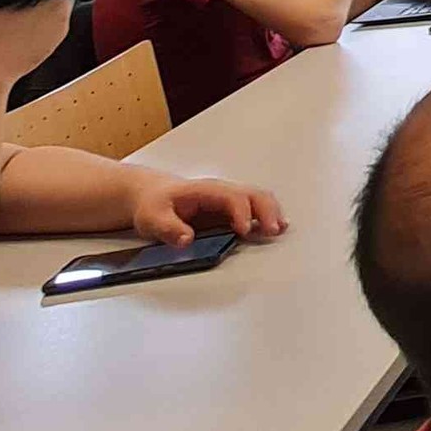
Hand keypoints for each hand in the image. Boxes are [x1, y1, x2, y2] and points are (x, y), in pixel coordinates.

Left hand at [125, 171, 287, 246]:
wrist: (151, 195)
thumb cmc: (154, 204)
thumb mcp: (152, 218)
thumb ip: (168, 229)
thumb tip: (187, 239)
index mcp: (205, 191)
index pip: (231, 197)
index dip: (241, 212)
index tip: (244, 230)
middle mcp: (221, 193)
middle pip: (252, 195)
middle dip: (266, 211)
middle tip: (272, 230)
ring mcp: (228, 200)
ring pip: (258, 199)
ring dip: (271, 213)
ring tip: (278, 229)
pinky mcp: (229, 211)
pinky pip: (255, 208)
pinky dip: (268, 216)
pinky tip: (273, 228)